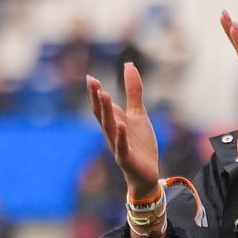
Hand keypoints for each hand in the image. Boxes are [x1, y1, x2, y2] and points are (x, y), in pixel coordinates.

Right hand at [86, 62, 160, 198]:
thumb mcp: (138, 113)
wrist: (147, 173)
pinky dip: (120, 136)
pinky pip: (122, 147)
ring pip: (109, 127)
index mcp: (113, 121)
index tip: (90, 78)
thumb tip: (129, 64)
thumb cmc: (140, 143)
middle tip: (93, 83)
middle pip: (101, 114)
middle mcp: (112, 133)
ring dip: (106, 112)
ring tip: (105, 95)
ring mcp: (118, 146)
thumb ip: (133, 91)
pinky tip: (120, 125)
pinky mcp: (127, 159)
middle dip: (97, 99)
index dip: (95, 93)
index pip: (101, 106)